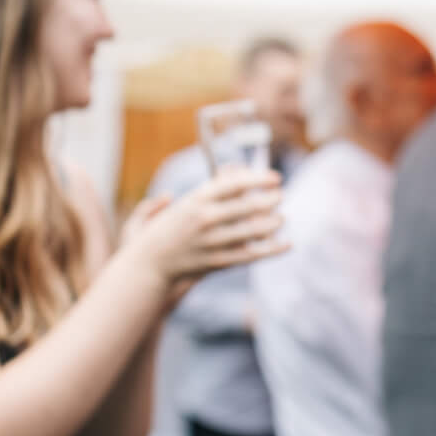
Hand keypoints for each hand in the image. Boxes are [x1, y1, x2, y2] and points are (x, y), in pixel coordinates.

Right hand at [120, 169, 284, 289]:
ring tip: (281, 218)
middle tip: (281, 196)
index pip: (233, 184)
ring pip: (250, 231)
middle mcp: (203, 219)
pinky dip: (271, 250)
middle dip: (268, 200)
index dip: (257, 179)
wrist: (148, 265)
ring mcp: (210, 242)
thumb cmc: (165, 229)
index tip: (275, 178)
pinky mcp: (215, 263)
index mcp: (195, 200)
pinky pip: (249, 255)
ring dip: (271, 223)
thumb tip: (236, 170)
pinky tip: (287, 244)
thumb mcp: (184, 201)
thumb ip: (209, 186)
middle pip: (246, 206)